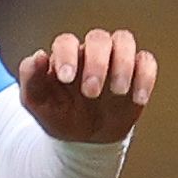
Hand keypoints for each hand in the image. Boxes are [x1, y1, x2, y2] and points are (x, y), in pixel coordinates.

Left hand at [18, 28, 156, 142]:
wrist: (85, 139)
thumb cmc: (59, 115)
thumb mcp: (37, 104)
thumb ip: (31, 80)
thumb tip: (39, 55)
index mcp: (66, 56)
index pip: (66, 42)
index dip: (67, 55)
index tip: (66, 78)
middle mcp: (91, 53)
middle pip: (98, 38)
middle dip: (96, 63)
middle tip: (90, 93)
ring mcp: (116, 61)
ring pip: (124, 40)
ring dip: (123, 63)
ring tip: (117, 92)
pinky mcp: (137, 74)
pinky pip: (146, 61)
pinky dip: (145, 77)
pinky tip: (137, 99)